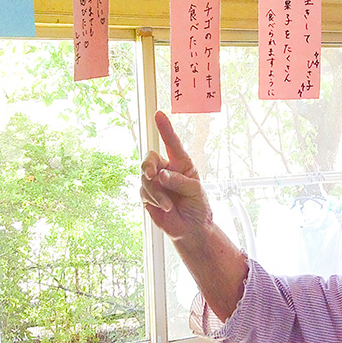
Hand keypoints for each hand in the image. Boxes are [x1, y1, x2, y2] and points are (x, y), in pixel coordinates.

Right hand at [140, 111, 212, 239]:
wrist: (191, 228)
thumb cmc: (198, 206)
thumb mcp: (195, 191)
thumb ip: (179, 181)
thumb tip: (160, 176)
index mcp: (182, 164)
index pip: (172, 143)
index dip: (165, 129)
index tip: (159, 114)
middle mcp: (167, 169)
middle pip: (150, 158)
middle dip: (148, 165)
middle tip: (152, 175)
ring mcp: (156, 182)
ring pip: (145, 178)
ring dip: (156, 191)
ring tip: (169, 204)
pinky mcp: (148, 196)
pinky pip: (143, 192)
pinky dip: (154, 200)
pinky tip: (165, 207)